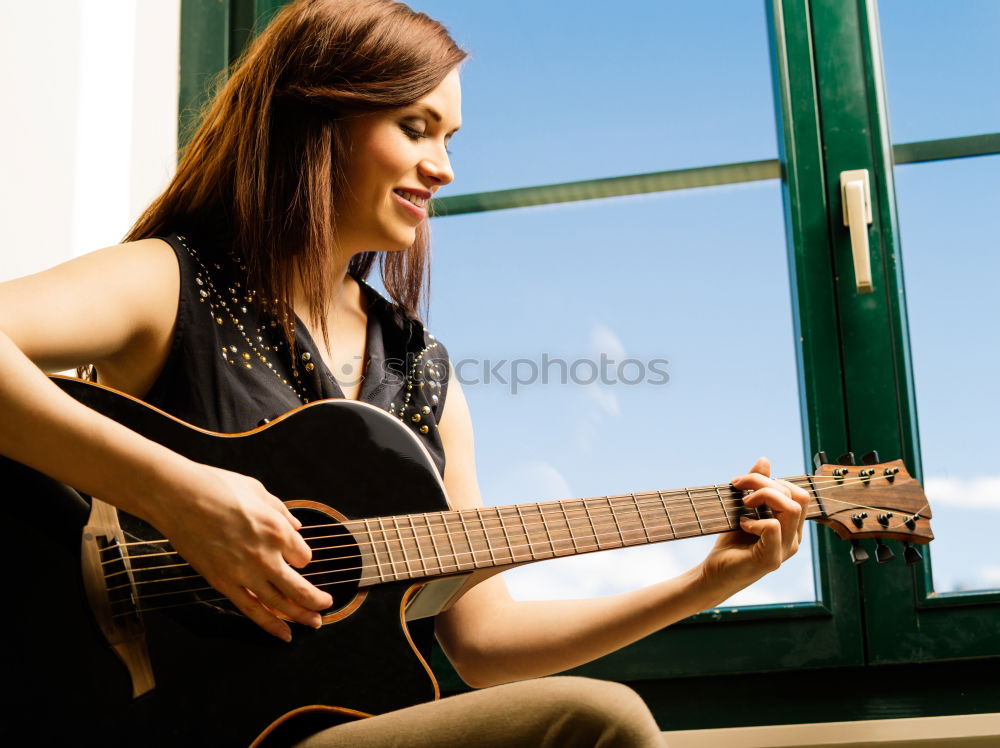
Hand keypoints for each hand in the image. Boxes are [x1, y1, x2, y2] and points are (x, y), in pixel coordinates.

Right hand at [146, 462, 333, 640]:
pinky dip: (270, 625)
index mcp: (277, 530)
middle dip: (317, 600)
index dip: (302, 557)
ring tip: (314, 623)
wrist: (177, 496)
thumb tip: (297, 525)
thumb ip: (281, 511)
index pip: (304, 555)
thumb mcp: (258, 490)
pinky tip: (284, 634)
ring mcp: (244, 573)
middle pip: (300, 588)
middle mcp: (265, 555)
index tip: (296, 556)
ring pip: (279, 604)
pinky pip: (252, 610)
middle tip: (327, 605)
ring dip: (300, 616)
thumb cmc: (217, 487)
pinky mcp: (222, 583)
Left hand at [697, 456, 809, 601]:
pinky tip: (742, 524)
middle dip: (765, 483)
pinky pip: (773, 527)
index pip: (799, 494)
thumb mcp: (743, 510)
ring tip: (744, 503)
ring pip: (790, 508)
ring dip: (764, 496)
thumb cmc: (730, 543)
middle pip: (797, 497)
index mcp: (792, 527)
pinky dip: (755, 520)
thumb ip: (756, 487)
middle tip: (738, 486)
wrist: (713, 574)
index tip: (744, 482)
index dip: (774, 481)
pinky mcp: (770, 559)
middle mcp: (794, 539)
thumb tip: (765, 461)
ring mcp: (785, 550)